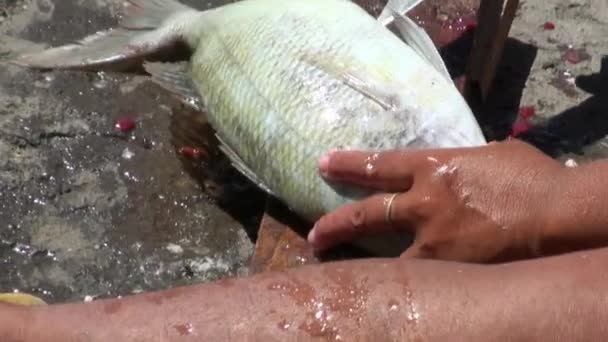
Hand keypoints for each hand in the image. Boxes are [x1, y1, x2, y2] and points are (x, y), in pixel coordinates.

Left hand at [308, 140, 566, 261]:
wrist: (558, 212)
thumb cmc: (529, 177)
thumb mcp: (489, 155)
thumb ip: (461, 162)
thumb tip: (455, 167)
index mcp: (434, 167)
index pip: (379, 164)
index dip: (349, 164)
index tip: (324, 164)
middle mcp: (424, 203)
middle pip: (367, 214)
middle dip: (335, 225)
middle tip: (314, 235)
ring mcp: (435, 239)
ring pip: (384, 255)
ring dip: (359, 261)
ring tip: (341, 269)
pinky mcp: (451, 268)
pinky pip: (417, 275)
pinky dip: (402, 280)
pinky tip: (388, 285)